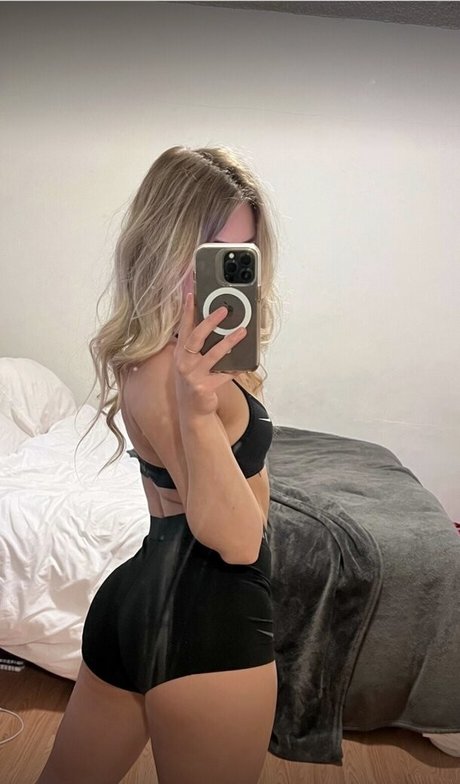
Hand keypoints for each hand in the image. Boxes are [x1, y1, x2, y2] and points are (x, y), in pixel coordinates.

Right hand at [174, 291, 246, 416]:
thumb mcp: (190, 362)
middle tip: (224, 310)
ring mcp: (192, 375)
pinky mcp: (203, 387)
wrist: (192, 410)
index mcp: (180, 352)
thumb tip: (213, 324)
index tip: (192, 295)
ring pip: (213, 354)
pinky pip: (223, 375)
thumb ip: (197, 346)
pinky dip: (234, 369)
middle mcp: (183, 362)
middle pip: (196, 337)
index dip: (187, 311)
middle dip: (210, 322)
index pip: (184, 328)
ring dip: (229, 342)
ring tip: (242, 332)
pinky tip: (244, 365)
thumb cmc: (194, 381)